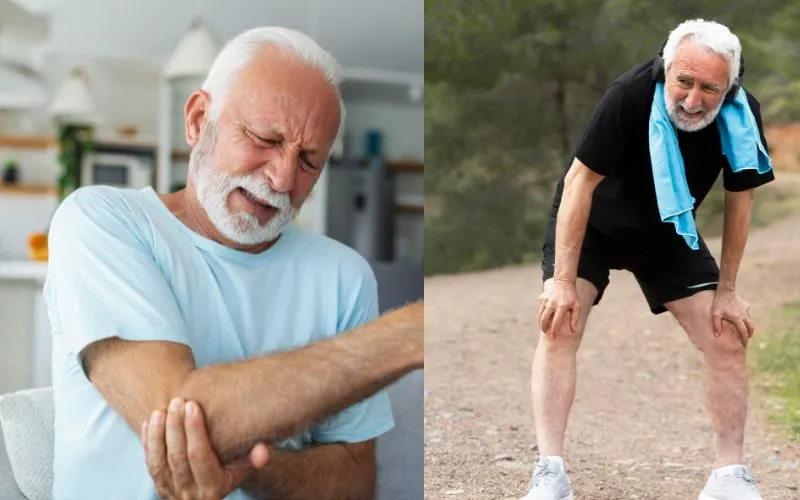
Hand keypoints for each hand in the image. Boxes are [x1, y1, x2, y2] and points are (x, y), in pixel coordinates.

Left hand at [143, 399, 269, 499]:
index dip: (194, 430)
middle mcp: (191, 494)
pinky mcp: (160, 486)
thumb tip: (264, 451)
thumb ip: (256, 458)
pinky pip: (150, 465)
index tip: (193, 405)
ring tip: (161, 409)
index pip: (200, 457)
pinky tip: (150, 421)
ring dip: (158, 434)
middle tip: (178, 400)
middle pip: (178, 458)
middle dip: (175, 427)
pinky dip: (148, 442)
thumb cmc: (232, 468)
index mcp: (214, 488)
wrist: (212, 489)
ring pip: (159, 463)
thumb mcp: (245, 466)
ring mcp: (172, 492)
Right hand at [538, 279, 580, 336]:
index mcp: (562, 306)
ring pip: (540, 315)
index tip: (553, 336)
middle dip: (544, 328)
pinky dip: (540, 316)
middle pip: (544, 319)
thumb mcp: (577, 306)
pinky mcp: (543, 299)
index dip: (554, 330)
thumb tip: (573, 331)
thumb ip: (575, 319)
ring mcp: (546, 301)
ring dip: (541, 324)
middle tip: (546, 334)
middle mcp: (552, 304)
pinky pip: (540, 310)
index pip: (556, 321)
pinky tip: (543, 321)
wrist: (563, 282)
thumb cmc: (572, 296)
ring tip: (544, 329)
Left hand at [712, 289, 754, 345]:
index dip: (745, 339)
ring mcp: (746, 310)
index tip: (744, 344)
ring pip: (750, 321)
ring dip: (748, 326)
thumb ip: (716, 325)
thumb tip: (717, 336)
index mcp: (737, 318)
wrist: (726, 290)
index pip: (744, 331)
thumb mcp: (715, 314)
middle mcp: (744, 315)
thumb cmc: (719, 303)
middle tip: (747, 338)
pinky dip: (746, 319)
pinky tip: (740, 319)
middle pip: (751, 327)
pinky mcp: (746, 305)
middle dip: (750, 334)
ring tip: (744, 330)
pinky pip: (747, 314)